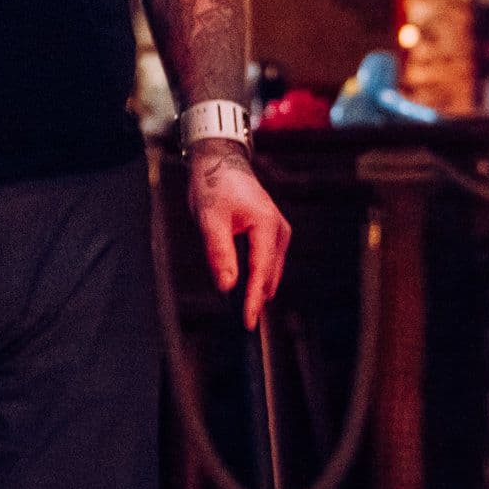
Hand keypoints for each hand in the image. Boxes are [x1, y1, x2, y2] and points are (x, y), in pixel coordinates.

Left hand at [189, 141, 288, 328]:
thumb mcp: (210, 219)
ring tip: (245, 313)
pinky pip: (267, 261)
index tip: (248, 323)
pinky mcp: (272, 232)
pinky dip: (258, 276)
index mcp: (267, 226)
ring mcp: (278, 231)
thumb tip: (227, 286)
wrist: (220, 161)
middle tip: (246, 327)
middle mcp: (279, 230)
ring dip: (258, 289)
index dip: (254, 300)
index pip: (261, 272)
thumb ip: (219, 252)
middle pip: (269, 274)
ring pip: (270, 269)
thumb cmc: (214, 186)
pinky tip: (247, 289)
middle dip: (257, 298)